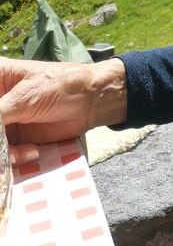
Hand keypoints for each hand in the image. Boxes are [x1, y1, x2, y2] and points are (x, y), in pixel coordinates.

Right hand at [0, 57, 127, 165]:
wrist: (90, 102)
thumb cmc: (59, 86)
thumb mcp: (24, 98)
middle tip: (5, 144)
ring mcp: (2, 121)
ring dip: (2, 153)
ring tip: (21, 153)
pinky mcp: (13, 138)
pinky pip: (3, 154)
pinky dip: (13, 158)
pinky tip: (31, 152)